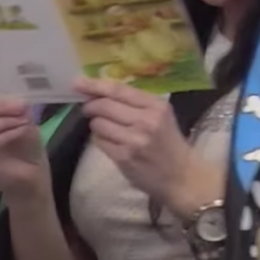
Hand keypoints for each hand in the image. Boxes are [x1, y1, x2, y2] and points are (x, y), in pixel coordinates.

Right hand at [0, 65, 49, 201]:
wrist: (30, 173)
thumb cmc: (25, 143)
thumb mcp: (23, 118)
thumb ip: (16, 106)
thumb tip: (19, 94)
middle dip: (1, 106)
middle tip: (22, 105)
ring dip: (6, 122)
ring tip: (24, 121)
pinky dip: (5, 136)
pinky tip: (18, 131)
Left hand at [75, 78, 223, 217]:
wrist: (182, 176)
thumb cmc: (169, 143)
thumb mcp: (161, 115)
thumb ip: (136, 103)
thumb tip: (101, 92)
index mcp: (156, 106)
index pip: (119, 90)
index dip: (95, 85)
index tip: (78, 82)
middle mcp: (145, 121)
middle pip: (104, 105)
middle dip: (91, 105)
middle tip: (87, 108)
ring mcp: (134, 140)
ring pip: (98, 124)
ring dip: (96, 124)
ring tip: (106, 128)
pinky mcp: (124, 158)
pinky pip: (100, 142)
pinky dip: (100, 139)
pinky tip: (111, 142)